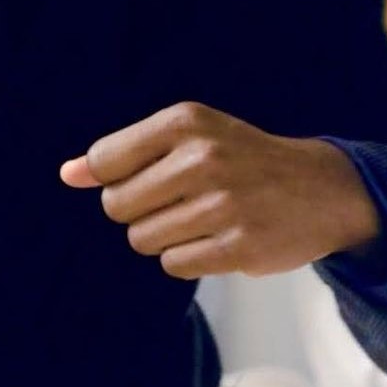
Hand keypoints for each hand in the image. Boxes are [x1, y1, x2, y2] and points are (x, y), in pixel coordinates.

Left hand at [60, 101, 379, 278]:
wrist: (319, 187)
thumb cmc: (238, 156)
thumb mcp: (186, 134)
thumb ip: (123, 153)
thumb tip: (67, 174)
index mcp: (184, 122)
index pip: (105, 159)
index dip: (109, 177)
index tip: (137, 177)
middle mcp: (203, 158)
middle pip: (117, 205)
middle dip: (134, 210)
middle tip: (169, 200)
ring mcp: (223, 204)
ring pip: (142, 239)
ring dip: (159, 235)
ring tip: (193, 218)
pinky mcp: (239, 247)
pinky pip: (174, 265)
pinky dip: (183, 257)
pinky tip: (210, 238)